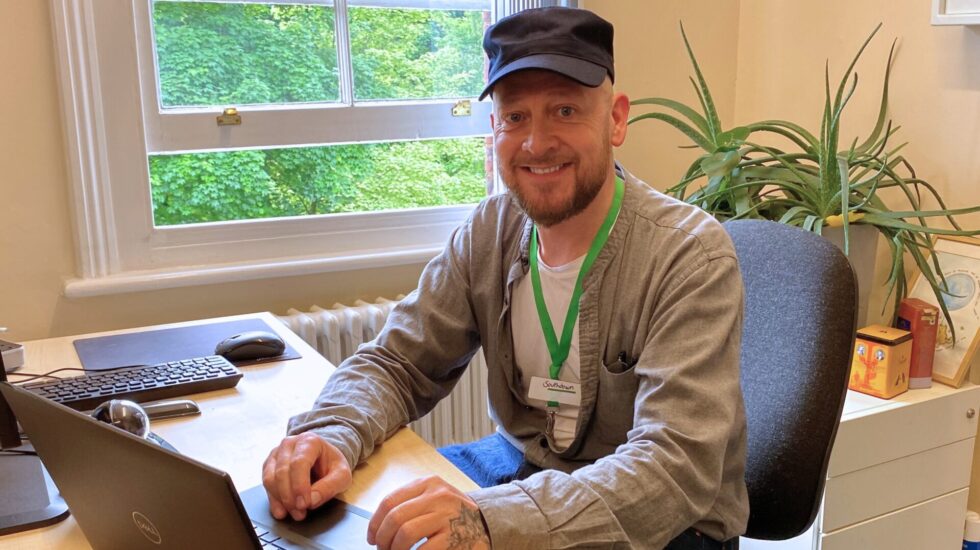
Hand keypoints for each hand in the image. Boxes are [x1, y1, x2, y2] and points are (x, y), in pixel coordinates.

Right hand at [262, 432, 351, 520]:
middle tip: (300, 513)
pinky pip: (265, 483)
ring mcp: (277, 453)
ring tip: (295, 513)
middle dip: (290, 497)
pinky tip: (282, 510)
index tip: (304, 504)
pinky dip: (274, 499)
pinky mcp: (269, 465)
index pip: (299, 463)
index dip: (300, 486)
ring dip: (281, 500)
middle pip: (282, 472)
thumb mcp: (342, 475)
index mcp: (309, 441)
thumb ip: (330, 487)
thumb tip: (311, 500)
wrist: (323, 459)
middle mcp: (289, 444)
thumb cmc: (332, 465)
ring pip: (270, 478)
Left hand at [368, 475, 489, 549]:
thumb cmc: (454, 516)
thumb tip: (378, 526)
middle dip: (382, 539)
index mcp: (428, 483)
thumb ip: (411, 504)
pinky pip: (422, 549)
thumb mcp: (434, 499)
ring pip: (404, 533)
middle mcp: (438, 495)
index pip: (390, 501)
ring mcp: (446, 515)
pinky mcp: (453, 536)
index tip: (371, 537)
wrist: (487, 525)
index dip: (375, 523)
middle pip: (394, 517)